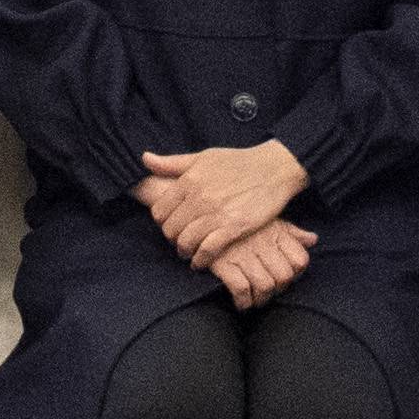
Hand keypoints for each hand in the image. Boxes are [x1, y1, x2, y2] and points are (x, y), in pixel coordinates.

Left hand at [139, 140, 309, 267]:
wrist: (273, 169)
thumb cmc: (238, 162)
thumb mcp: (203, 157)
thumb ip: (172, 163)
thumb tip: (144, 159)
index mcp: (189, 180)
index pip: (159, 210)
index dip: (162, 222)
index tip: (169, 225)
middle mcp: (199, 198)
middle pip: (170, 229)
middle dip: (172, 238)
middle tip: (179, 241)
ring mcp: (216, 214)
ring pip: (186, 241)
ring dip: (184, 251)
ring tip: (188, 252)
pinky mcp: (233, 227)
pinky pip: (208, 250)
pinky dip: (200, 260)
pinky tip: (200, 262)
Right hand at [213, 219, 313, 307]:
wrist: (196, 212)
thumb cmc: (237, 219)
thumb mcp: (267, 219)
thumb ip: (291, 232)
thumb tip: (313, 239)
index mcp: (275, 231)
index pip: (299, 261)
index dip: (295, 274)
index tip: (283, 278)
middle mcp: (261, 242)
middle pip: (283, 277)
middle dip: (277, 291)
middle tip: (267, 293)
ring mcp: (242, 253)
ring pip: (265, 286)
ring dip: (260, 300)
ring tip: (254, 300)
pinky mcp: (222, 262)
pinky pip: (241, 289)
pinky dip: (243, 301)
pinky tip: (240, 302)